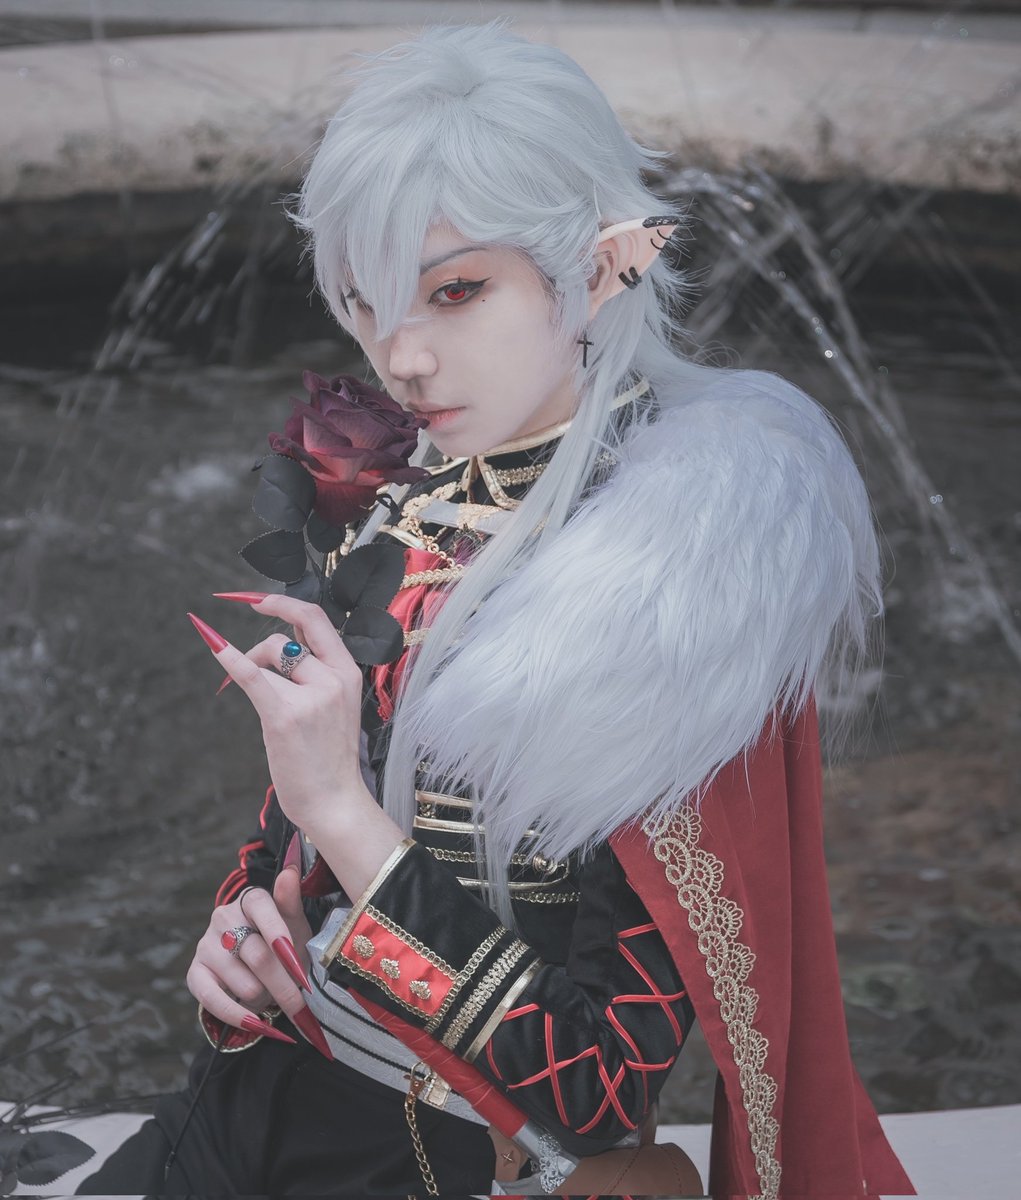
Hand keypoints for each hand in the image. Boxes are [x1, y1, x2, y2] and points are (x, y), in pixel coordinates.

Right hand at [186, 866, 311, 1030]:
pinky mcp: (194, 972)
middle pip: (257, 955)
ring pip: (241, 982)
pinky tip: (255, 1023)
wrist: (262, 970)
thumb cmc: (285, 943)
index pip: (262, 907)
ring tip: (274, 995)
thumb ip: (291, 902)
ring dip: (264, 998)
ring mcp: (206, 945)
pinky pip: (213, 1000)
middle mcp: (223, 917)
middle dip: (284, 985)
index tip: (298, 965)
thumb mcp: (295, 924)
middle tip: (302, 1006)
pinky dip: (237, 1015)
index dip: (280, 936)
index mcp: (251, 899)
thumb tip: (289, 870)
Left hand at [189, 601, 405, 899]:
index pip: (318, 619)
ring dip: (250, 666)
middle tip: (240, 623)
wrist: (334, 799)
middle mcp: (333, 678)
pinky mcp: (284, 714)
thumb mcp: (337, 706)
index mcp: (348, 673)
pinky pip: (251, 674)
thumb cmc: (328, 758)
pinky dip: (228, 657)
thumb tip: (284, 648)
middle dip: (262, 625)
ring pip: (269, 655)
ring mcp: (311, 696)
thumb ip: (317, 674)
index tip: (261, 600)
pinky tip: (211, 643)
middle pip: (287, 635)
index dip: (286, 603)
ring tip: (253, 694)